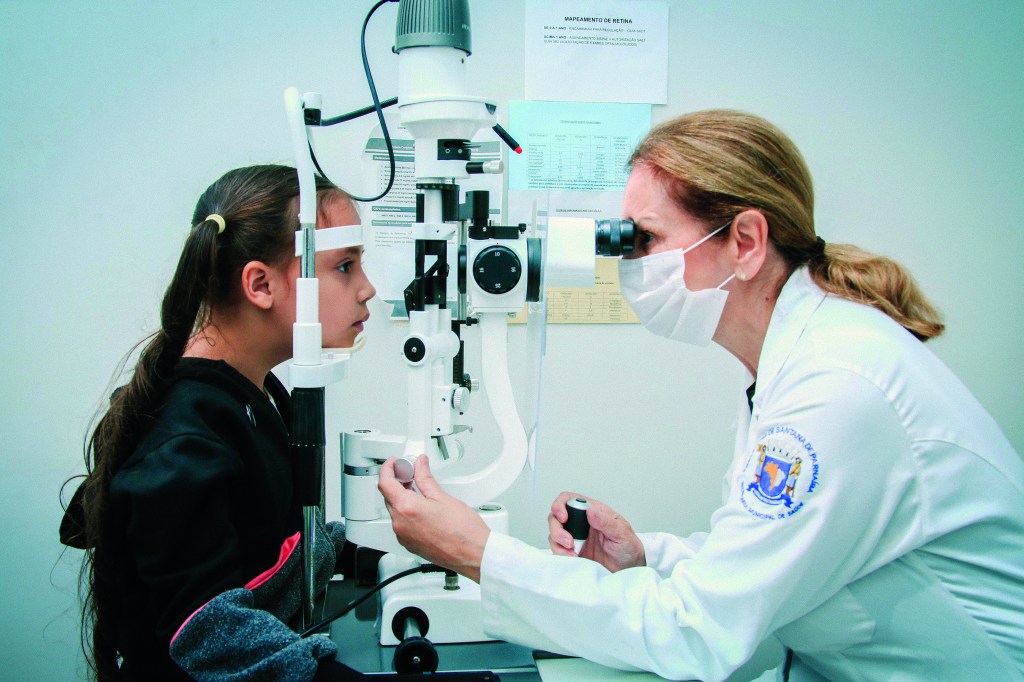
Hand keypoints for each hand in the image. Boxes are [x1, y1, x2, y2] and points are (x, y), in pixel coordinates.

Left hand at [378, 455, 489, 582]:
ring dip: (401, 497)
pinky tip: (420, 507)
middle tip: (409, 472)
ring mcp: (403, 536)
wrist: (473, 555)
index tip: (394, 463)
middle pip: (388, 497)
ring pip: (394, 510)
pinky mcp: (409, 544)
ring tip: (417, 488)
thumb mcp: (443, 497)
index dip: (388, 469)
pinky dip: (406, 512)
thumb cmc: (463, 531)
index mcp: (407, 509)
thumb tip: (420, 465)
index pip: (385, 483)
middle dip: (396, 482)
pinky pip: (401, 524)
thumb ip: (425, 479)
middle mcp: (401, 524)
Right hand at [548, 492, 644, 572]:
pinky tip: (573, 557)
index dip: (560, 505)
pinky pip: (558, 549)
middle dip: (557, 528)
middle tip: (568, 541)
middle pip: (556, 516)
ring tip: (573, 553)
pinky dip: (561, 553)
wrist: (628, 569)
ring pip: (554, 533)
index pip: (569, 499)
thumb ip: (606, 522)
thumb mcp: (622, 533)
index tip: (563, 518)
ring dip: (558, 542)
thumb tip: (591, 511)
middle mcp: (581, 522)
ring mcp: (575, 537)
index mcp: (593, 511)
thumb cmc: (628, 547)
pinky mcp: (572, 551)